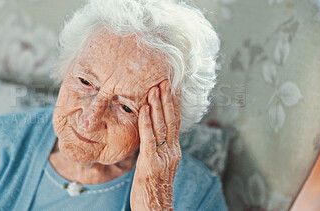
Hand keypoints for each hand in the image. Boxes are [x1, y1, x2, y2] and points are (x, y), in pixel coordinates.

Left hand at [130, 80, 181, 210]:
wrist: (155, 208)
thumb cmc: (154, 187)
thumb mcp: (160, 164)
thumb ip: (159, 147)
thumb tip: (153, 133)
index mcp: (174, 150)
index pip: (175, 122)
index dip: (173, 104)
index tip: (170, 88)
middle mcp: (172, 151)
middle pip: (171, 120)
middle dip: (167, 99)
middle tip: (164, 80)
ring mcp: (163, 156)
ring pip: (162, 126)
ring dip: (157, 105)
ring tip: (154, 88)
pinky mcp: (151, 163)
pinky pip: (149, 139)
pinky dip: (146, 122)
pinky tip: (144, 109)